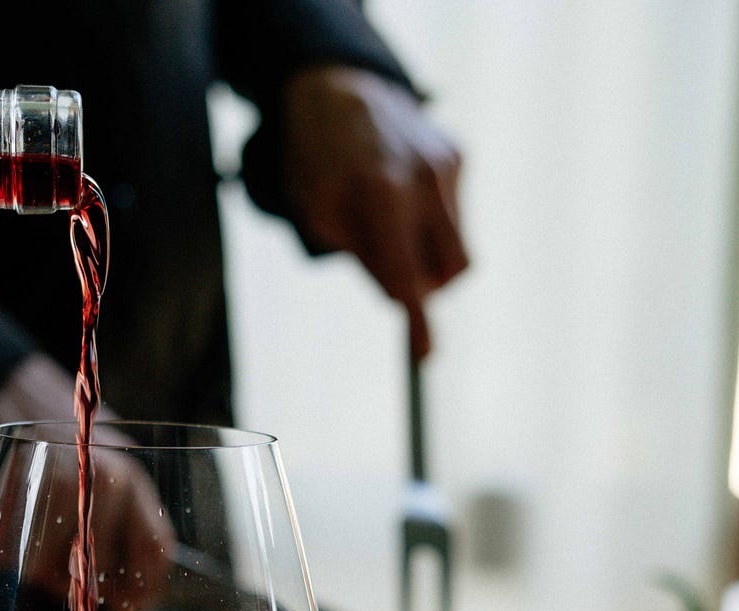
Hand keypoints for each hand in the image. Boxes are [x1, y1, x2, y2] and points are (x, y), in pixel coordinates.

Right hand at [0, 353, 173, 610]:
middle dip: (88, 592)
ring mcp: (61, 498)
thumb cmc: (39, 424)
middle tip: (73, 590)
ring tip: (34, 541)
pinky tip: (11, 529)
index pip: (157, 546)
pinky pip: (24, 564)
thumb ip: (116, 501)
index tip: (134, 606)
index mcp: (128, 475)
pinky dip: (16, 559)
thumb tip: (124, 571)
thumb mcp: (96, 452)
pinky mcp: (19, 511)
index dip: (148, 586)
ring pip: (62, 574)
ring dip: (48, 575)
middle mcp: (104, 486)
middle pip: (105, 570)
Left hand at [281, 66, 468, 358]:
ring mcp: (448, 165)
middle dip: (425, 285)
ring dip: (428, 254)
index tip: (425, 355)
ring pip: (458, 247)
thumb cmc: (319, 159)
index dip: (417, 321)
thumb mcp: (320, 214)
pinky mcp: (459, 155)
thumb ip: (364, 258)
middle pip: (450, 271)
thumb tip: (405, 295)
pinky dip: (431, 221)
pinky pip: (455, 216)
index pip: (409, 275)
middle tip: (388, 269)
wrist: (339, 88)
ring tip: (391, 224)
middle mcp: (426, 178)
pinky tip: (403, 195)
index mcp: (384, 193)